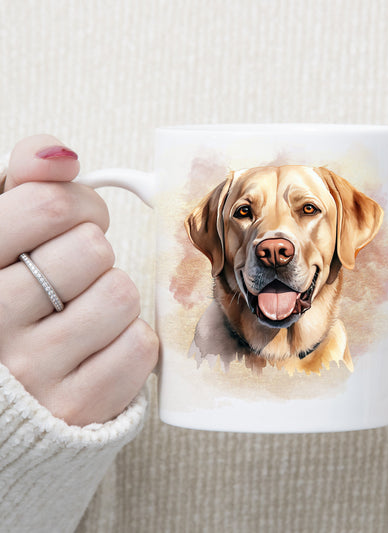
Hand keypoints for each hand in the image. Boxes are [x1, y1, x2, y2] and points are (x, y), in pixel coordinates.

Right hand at [0, 134, 157, 425]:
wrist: (8, 396)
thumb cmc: (8, 302)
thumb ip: (24, 185)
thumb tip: (62, 155)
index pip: (48, 206)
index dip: (78, 205)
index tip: (74, 220)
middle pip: (92, 249)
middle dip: (92, 253)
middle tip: (74, 273)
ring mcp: (34, 372)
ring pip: (121, 294)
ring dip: (111, 296)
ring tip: (81, 312)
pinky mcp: (78, 407)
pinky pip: (140, 344)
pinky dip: (128, 340)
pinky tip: (96, 347)